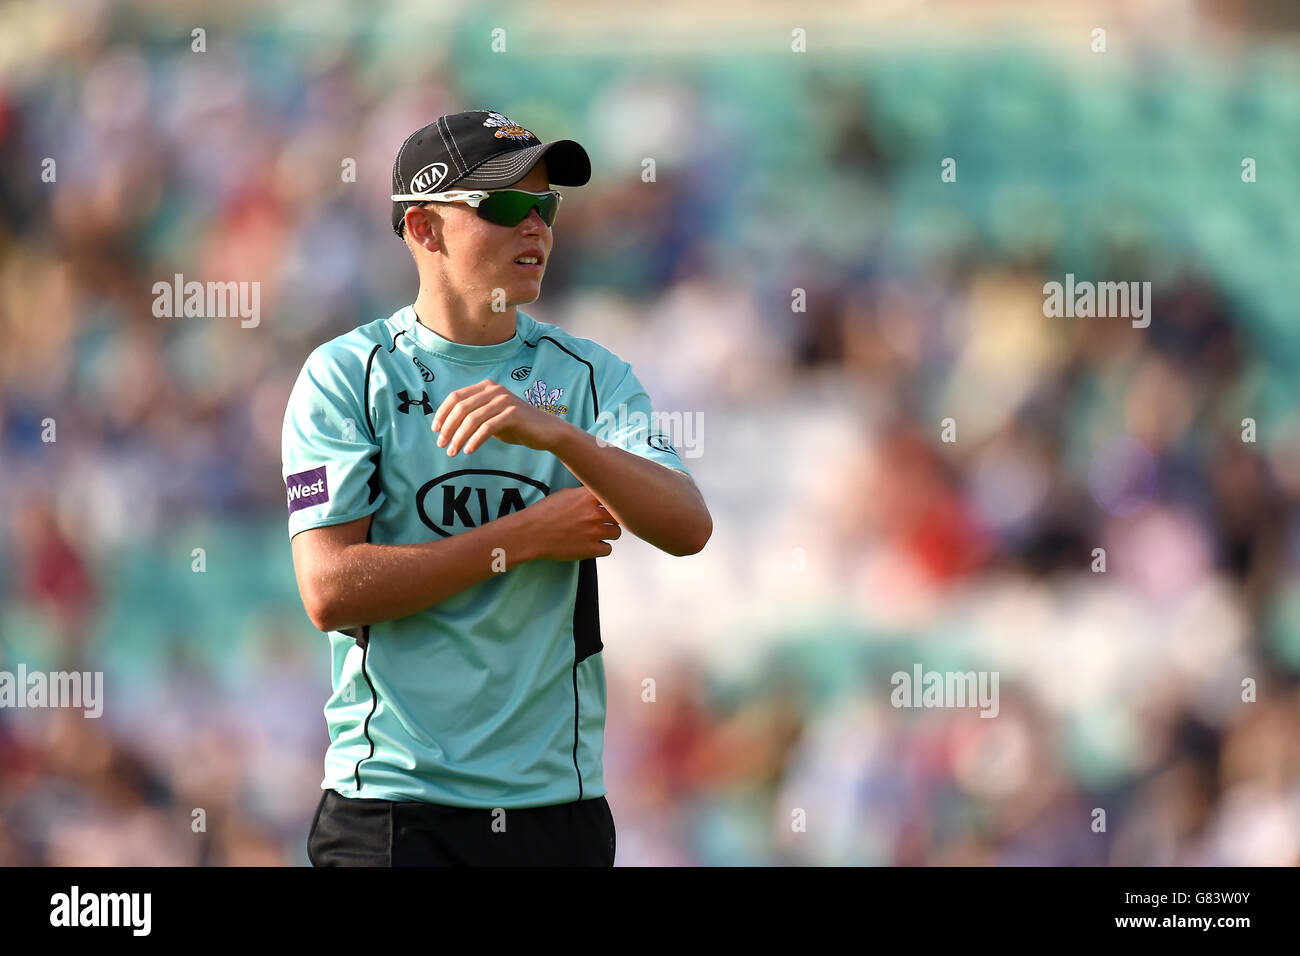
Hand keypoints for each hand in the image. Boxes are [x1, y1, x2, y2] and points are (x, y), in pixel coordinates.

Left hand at [431, 379, 567, 456]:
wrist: (546, 431)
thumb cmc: (517, 426)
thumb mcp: (491, 417)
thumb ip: (473, 415)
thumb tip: (446, 426)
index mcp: (486, 387)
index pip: (455, 397)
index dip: (442, 413)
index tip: (435, 430)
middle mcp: (494, 390)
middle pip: (461, 408)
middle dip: (448, 427)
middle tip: (441, 445)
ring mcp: (504, 401)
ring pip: (472, 419)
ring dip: (459, 437)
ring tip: (452, 452)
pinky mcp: (513, 414)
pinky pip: (487, 427)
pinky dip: (475, 440)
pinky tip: (469, 450)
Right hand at [524, 486, 622, 560]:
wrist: (530, 533)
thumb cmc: (544, 513)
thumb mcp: (566, 494)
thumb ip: (586, 494)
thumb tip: (598, 495)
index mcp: (588, 497)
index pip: (614, 494)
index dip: (613, 500)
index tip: (611, 502)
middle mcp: (594, 513)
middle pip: (619, 514)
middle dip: (613, 517)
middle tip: (605, 519)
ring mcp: (594, 532)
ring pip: (617, 532)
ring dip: (609, 532)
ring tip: (597, 532)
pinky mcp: (590, 549)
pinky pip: (608, 549)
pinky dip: (602, 547)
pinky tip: (592, 543)